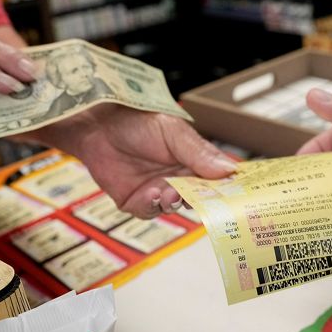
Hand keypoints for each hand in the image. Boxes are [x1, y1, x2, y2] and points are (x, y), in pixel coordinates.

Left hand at [35, 104, 236, 217]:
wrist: (96, 124)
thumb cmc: (136, 120)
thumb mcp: (173, 132)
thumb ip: (199, 153)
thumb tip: (230, 170)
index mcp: (193, 160)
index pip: (216, 180)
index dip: (226, 189)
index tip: (234, 195)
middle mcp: (178, 178)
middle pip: (197, 198)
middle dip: (199, 200)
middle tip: (198, 197)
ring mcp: (157, 191)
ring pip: (174, 208)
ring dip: (173, 202)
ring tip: (169, 192)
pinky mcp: (136, 201)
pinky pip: (149, 212)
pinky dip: (151, 206)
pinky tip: (149, 193)